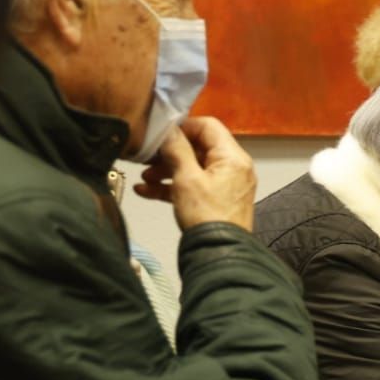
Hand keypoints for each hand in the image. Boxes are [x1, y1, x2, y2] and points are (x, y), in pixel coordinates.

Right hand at [134, 116, 255, 230]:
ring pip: (193, 168)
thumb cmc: (207, 216)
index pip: (208, 126)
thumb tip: (169, 130)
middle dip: (170, 153)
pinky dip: (173, 186)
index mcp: (232, 157)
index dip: (183, 127)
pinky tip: (147, 191)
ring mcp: (227, 185)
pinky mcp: (218, 200)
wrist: (218, 252)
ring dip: (167, 171)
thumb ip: (177, 150)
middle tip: (148, 158)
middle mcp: (234, 168)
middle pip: (199, 148)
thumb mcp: (186, 178)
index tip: (161, 134)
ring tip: (145, 178)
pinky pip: (194, 185)